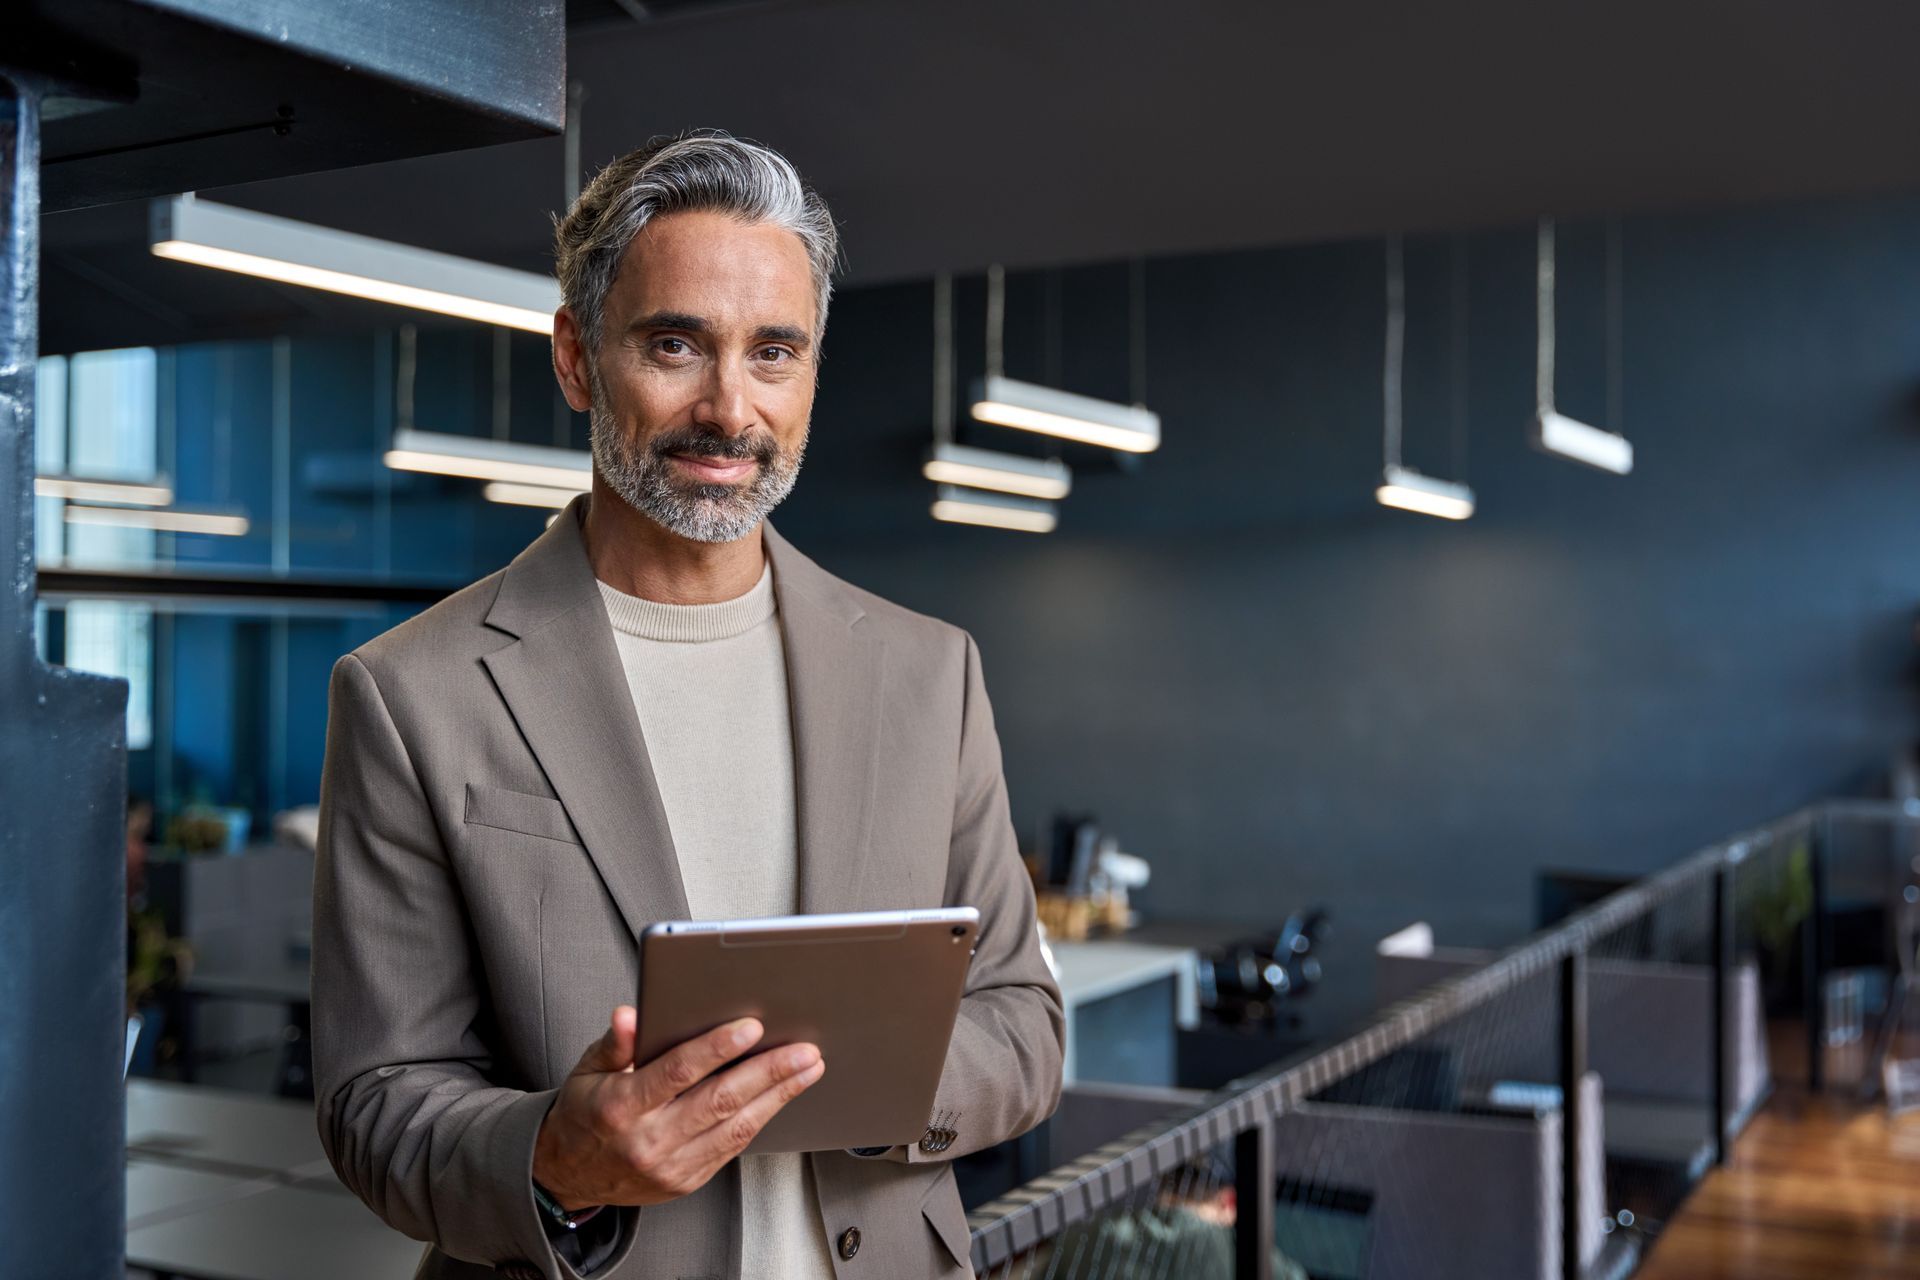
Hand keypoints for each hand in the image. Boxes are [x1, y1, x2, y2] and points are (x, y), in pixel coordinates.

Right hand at [532, 1007, 823, 1210]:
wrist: (568, 1175)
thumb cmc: (584, 1113)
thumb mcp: (587, 1070)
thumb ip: (614, 1043)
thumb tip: (630, 1015)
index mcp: (621, 1107)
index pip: (677, 1072)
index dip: (717, 1048)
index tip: (751, 1027)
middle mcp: (648, 1140)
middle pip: (719, 1100)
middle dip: (768, 1072)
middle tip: (804, 1049)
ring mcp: (670, 1166)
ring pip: (736, 1127)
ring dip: (778, 1096)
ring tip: (808, 1069)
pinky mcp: (686, 1181)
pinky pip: (732, 1147)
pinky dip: (760, 1118)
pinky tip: (781, 1096)